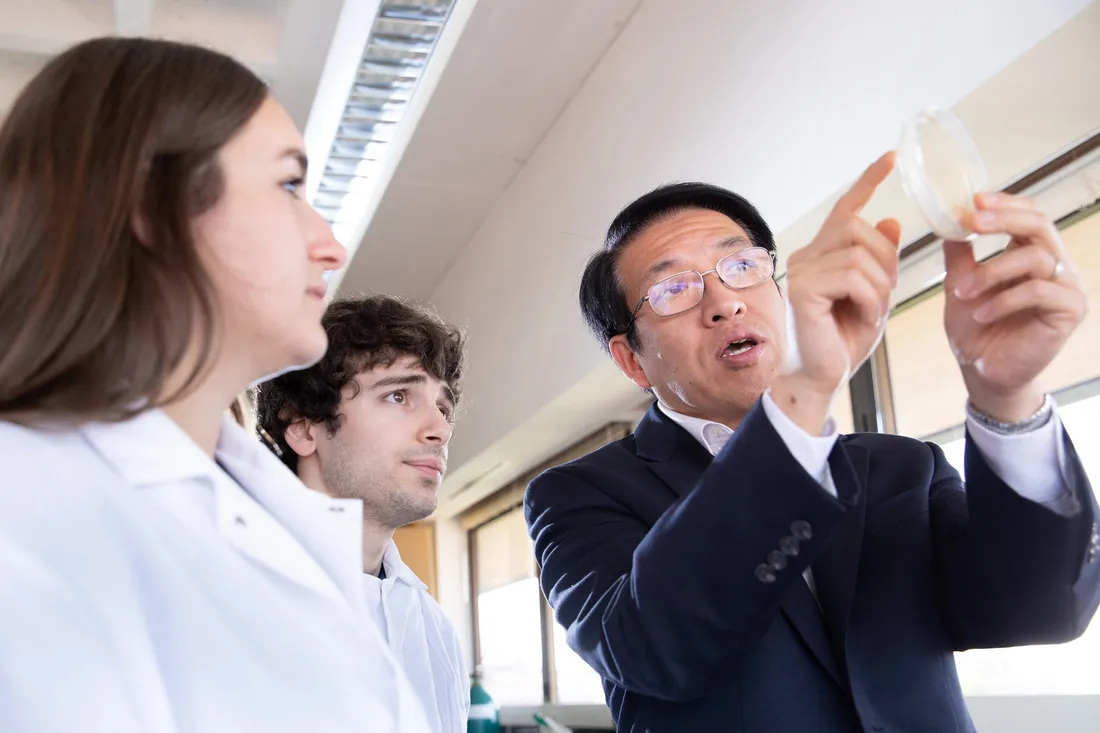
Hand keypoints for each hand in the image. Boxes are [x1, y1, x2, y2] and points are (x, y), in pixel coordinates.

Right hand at [772, 152, 900, 433]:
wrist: (820, 378)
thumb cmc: (843, 340)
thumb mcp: (874, 294)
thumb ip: (880, 260)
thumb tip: (890, 220)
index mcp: (820, 254)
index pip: (846, 209)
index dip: (869, 181)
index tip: (892, 157)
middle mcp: (805, 256)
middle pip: (861, 229)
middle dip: (887, 260)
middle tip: (887, 294)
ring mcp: (801, 270)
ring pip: (861, 253)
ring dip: (880, 284)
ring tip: (873, 309)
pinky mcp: (803, 289)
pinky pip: (852, 275)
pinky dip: (870, 296)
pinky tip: (864, 314)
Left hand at [944, 192, 1086, 420]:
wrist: (982, 370)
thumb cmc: (975, 327)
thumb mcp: (960, 283)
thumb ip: (959, 253)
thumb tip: (949, 220)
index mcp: (1031, 251)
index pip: (1029, 213)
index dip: (1005, 203)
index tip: (973, 199)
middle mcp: (1054, 263)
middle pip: (1040, 223)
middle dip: (1003, 219)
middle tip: (972, 222)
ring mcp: (1067, 285)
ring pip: (1035, 257)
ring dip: (991, 272)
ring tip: (963, 293)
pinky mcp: (1070, 310)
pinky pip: (1039, 291)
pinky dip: (1004, 300)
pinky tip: (982, 314)